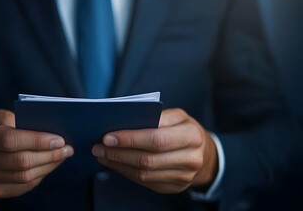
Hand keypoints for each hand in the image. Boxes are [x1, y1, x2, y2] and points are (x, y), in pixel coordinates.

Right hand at [0, 109, 73, 198]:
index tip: (58, 139)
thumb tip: (44, 128)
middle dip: (49, 154)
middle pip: (21, 161)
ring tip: (63, 155)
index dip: (36, 140)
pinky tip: (50, 164)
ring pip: (25, 176)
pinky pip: (24, 186)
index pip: (10, 140)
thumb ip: (15, 119)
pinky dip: (41, 174)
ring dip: (49, 165)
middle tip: (67, 148)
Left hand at [92, 108, 217, 193]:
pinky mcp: (175, 188)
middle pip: (147, 159)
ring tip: (102, 155)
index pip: (156, 139)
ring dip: (118, 164)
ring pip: (144, 174)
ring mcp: (184, 177)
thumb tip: (123, 122)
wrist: (206, 153)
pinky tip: (114, 163)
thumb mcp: (176, 116)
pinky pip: (145, 182)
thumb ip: (154, 117)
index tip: (107, 137)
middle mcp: (190, 159)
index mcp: (191, 135)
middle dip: (118, 153)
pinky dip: (126, 172)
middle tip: (98, 147)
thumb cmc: (185, 128)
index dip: (130, 139)